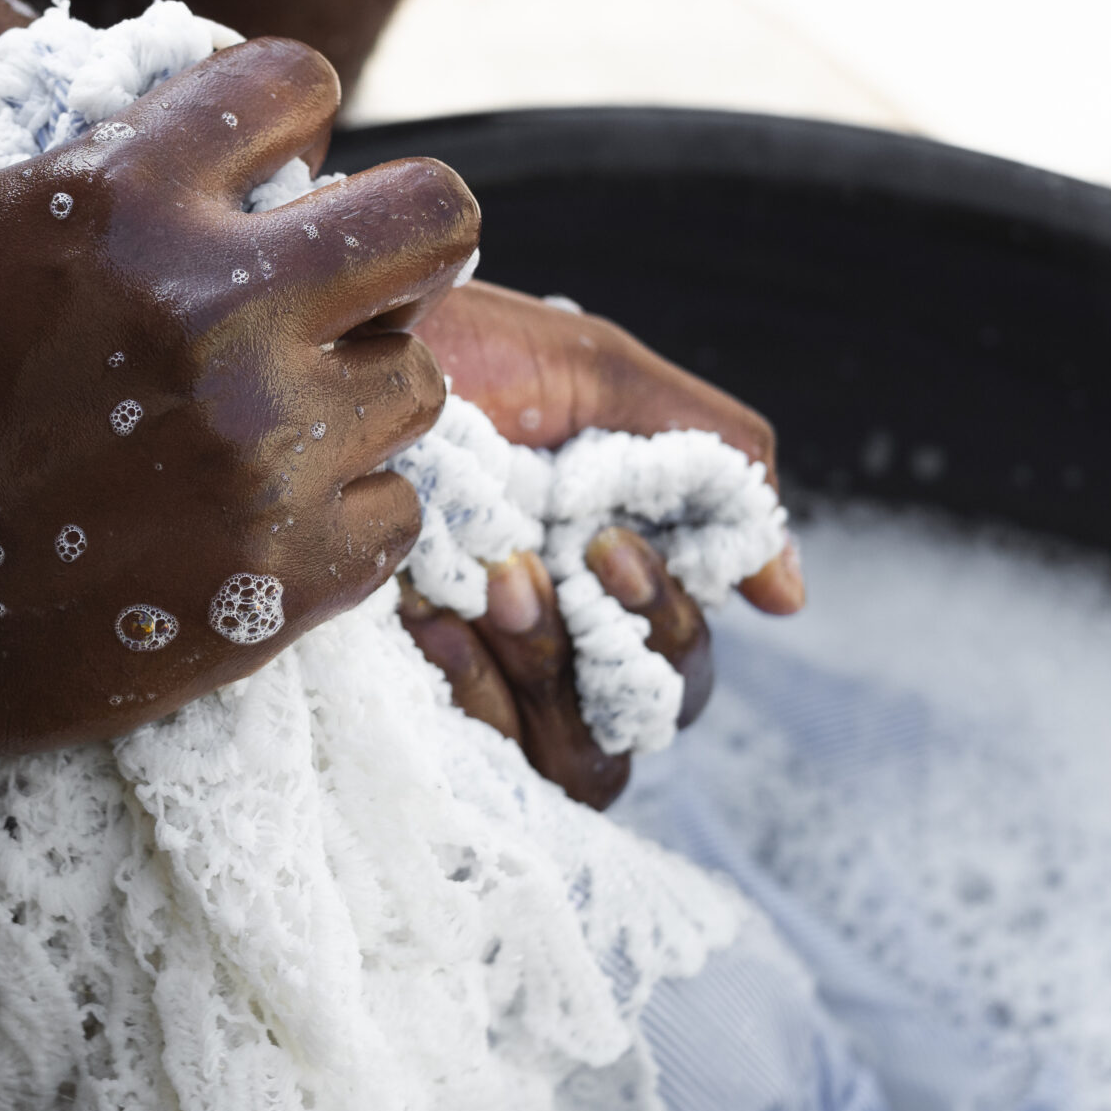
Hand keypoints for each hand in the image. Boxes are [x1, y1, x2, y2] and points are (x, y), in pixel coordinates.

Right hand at [0, 38, 478, 761]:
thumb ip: (54, 152)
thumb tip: (144, 103)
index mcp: (125, 200)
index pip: (300, 83)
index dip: (293, 119)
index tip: (276, 169)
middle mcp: (216, 311)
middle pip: (437, 218)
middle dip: (403, 241)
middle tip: (359, 282)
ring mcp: (264, 450)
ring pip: (422, 380)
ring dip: (361, 392)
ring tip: (282, 421)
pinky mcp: (286, 574)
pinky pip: (397, 511)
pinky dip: (345, 514)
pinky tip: (269, 516)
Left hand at [402, 281, 803, 807]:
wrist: (323, 347)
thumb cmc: (453, 348)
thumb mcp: (593, 375)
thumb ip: (709, 462)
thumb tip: (786, 595)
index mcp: (602, 572)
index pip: (678, 661)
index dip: (670, 626)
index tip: (613, 551)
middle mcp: (553, 639)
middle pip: (647, 720)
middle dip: (618, 648)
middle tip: (553, 566)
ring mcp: (482, 678)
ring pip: (582, 761)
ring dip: (548, 670)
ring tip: (493, 588)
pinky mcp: (409, 702)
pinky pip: (489, 763)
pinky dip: (475, 693)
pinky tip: (430, 620)